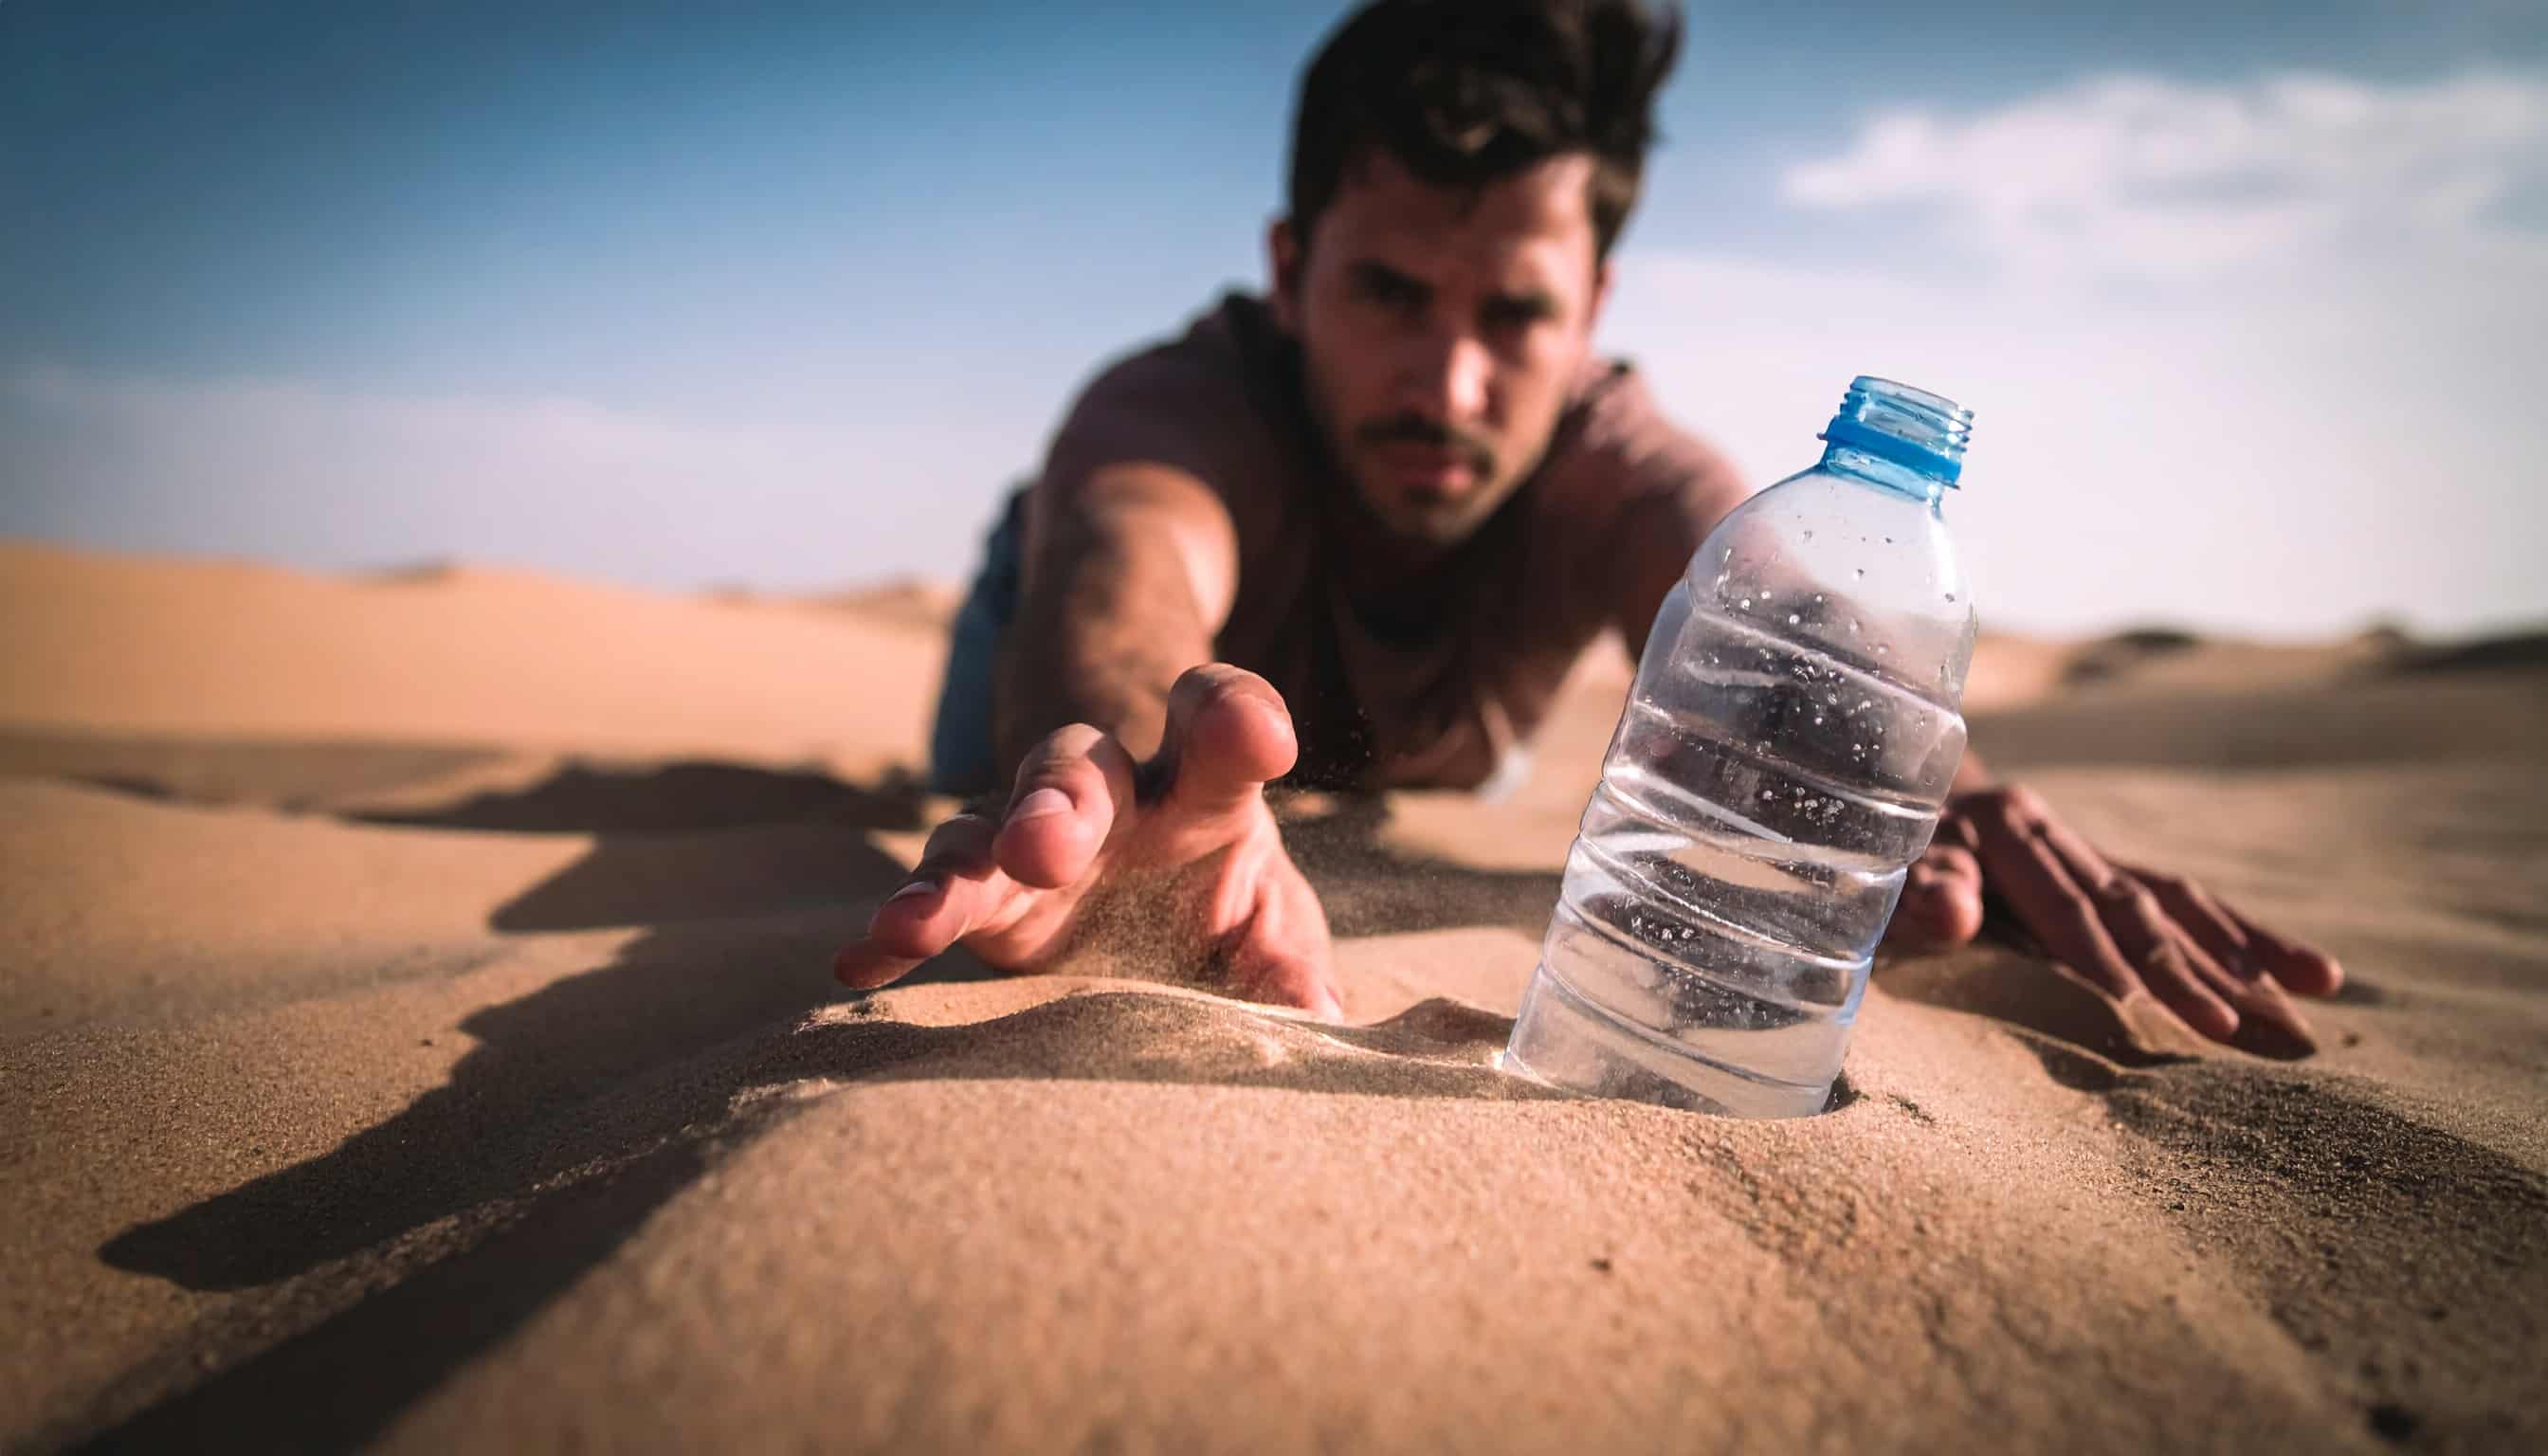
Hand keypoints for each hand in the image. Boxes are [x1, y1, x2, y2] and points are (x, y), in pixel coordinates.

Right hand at [834, 664, 1341, 1018]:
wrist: (1139, 865)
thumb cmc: (1221, 896)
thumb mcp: (1271, 917)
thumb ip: (1291, 961)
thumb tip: (1318, 1026)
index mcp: (1199, 783)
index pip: (1214, 719)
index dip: (1233, 716)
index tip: (1255, 732)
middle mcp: (1105, 794)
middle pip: (1075, 771)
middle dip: (1055, 805)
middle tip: (1044, 847)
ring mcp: (1025, 837)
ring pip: (980, 830)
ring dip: (953, 871)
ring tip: (920, 922)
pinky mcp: (980, 898)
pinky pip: (928, 901)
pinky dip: (895, 930)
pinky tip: (862, 962)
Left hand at [1885, 784, 2343, 1055]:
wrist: (1883, 782)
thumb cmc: (1872, 848)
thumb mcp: (1875, 866)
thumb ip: (1911, 891)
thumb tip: (1952, 910)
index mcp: (2003, 829)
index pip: (2060, 905)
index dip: (2096, 954)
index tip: (2138, 1005)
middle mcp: (2057, 832)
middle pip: (2134, 909)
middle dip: (2190, 973)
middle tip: (2243, 1032)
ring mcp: (2088, 848)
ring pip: (2179, 903)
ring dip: (2243, 956)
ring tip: (2309, 1001)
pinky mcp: (2108, 867)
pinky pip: (2185, 902)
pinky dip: (2243, 939)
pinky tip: (2303, 973)